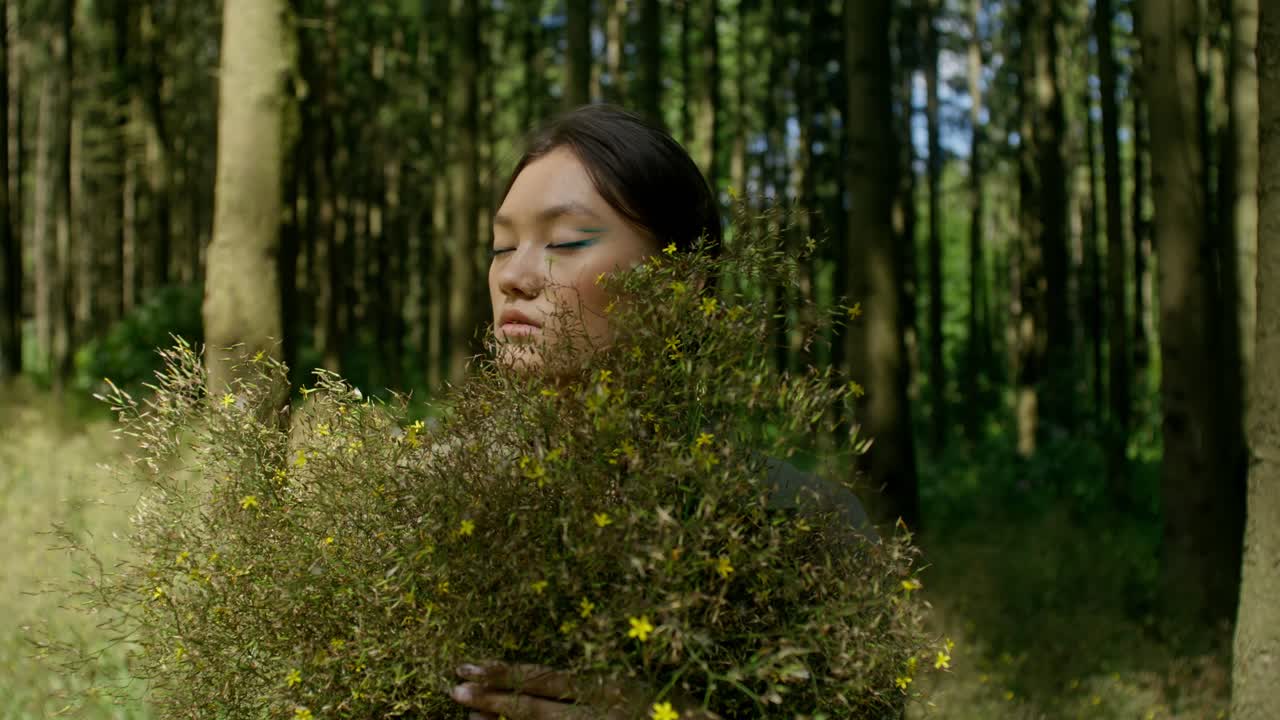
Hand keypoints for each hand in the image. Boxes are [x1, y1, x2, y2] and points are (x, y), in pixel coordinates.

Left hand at [449, 660, 716, 719]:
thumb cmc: (669, 709)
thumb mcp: (628, 686)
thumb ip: (590, 684)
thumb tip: (539, 681)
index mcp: (606, 685)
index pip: (545, 678)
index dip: (505, 672)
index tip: (469, 664)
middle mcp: (599, 711)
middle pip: (536, 705)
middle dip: (493, 697)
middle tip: (453, 688)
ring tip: (469, 714)